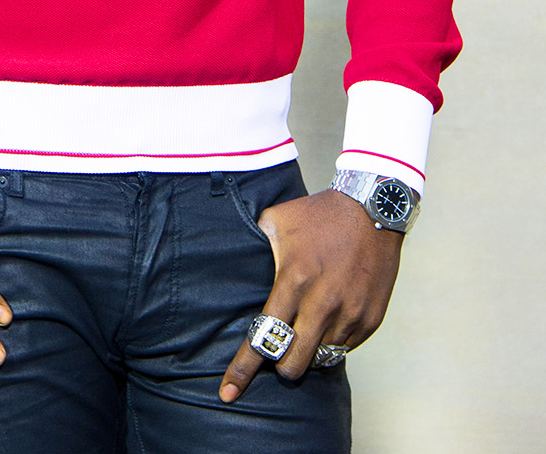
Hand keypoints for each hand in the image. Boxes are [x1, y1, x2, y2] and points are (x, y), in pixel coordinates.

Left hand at [219, 187, 402, 402]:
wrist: (372, 207)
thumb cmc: (319, 214)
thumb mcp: (277, 221)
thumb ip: (256, 247)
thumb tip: (235, 264)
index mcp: (294, 280)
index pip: (263, 336)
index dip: (243, 369)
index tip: (228, 392)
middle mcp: (322, 303)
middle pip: (293, 363)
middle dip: (281, 363)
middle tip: (280, 348)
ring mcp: (350, 314)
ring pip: (321, 359)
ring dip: (309, 352)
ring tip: (306, 328)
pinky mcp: (370, 320)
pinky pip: (345, 348)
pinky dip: (332, 342)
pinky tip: (328, 320)